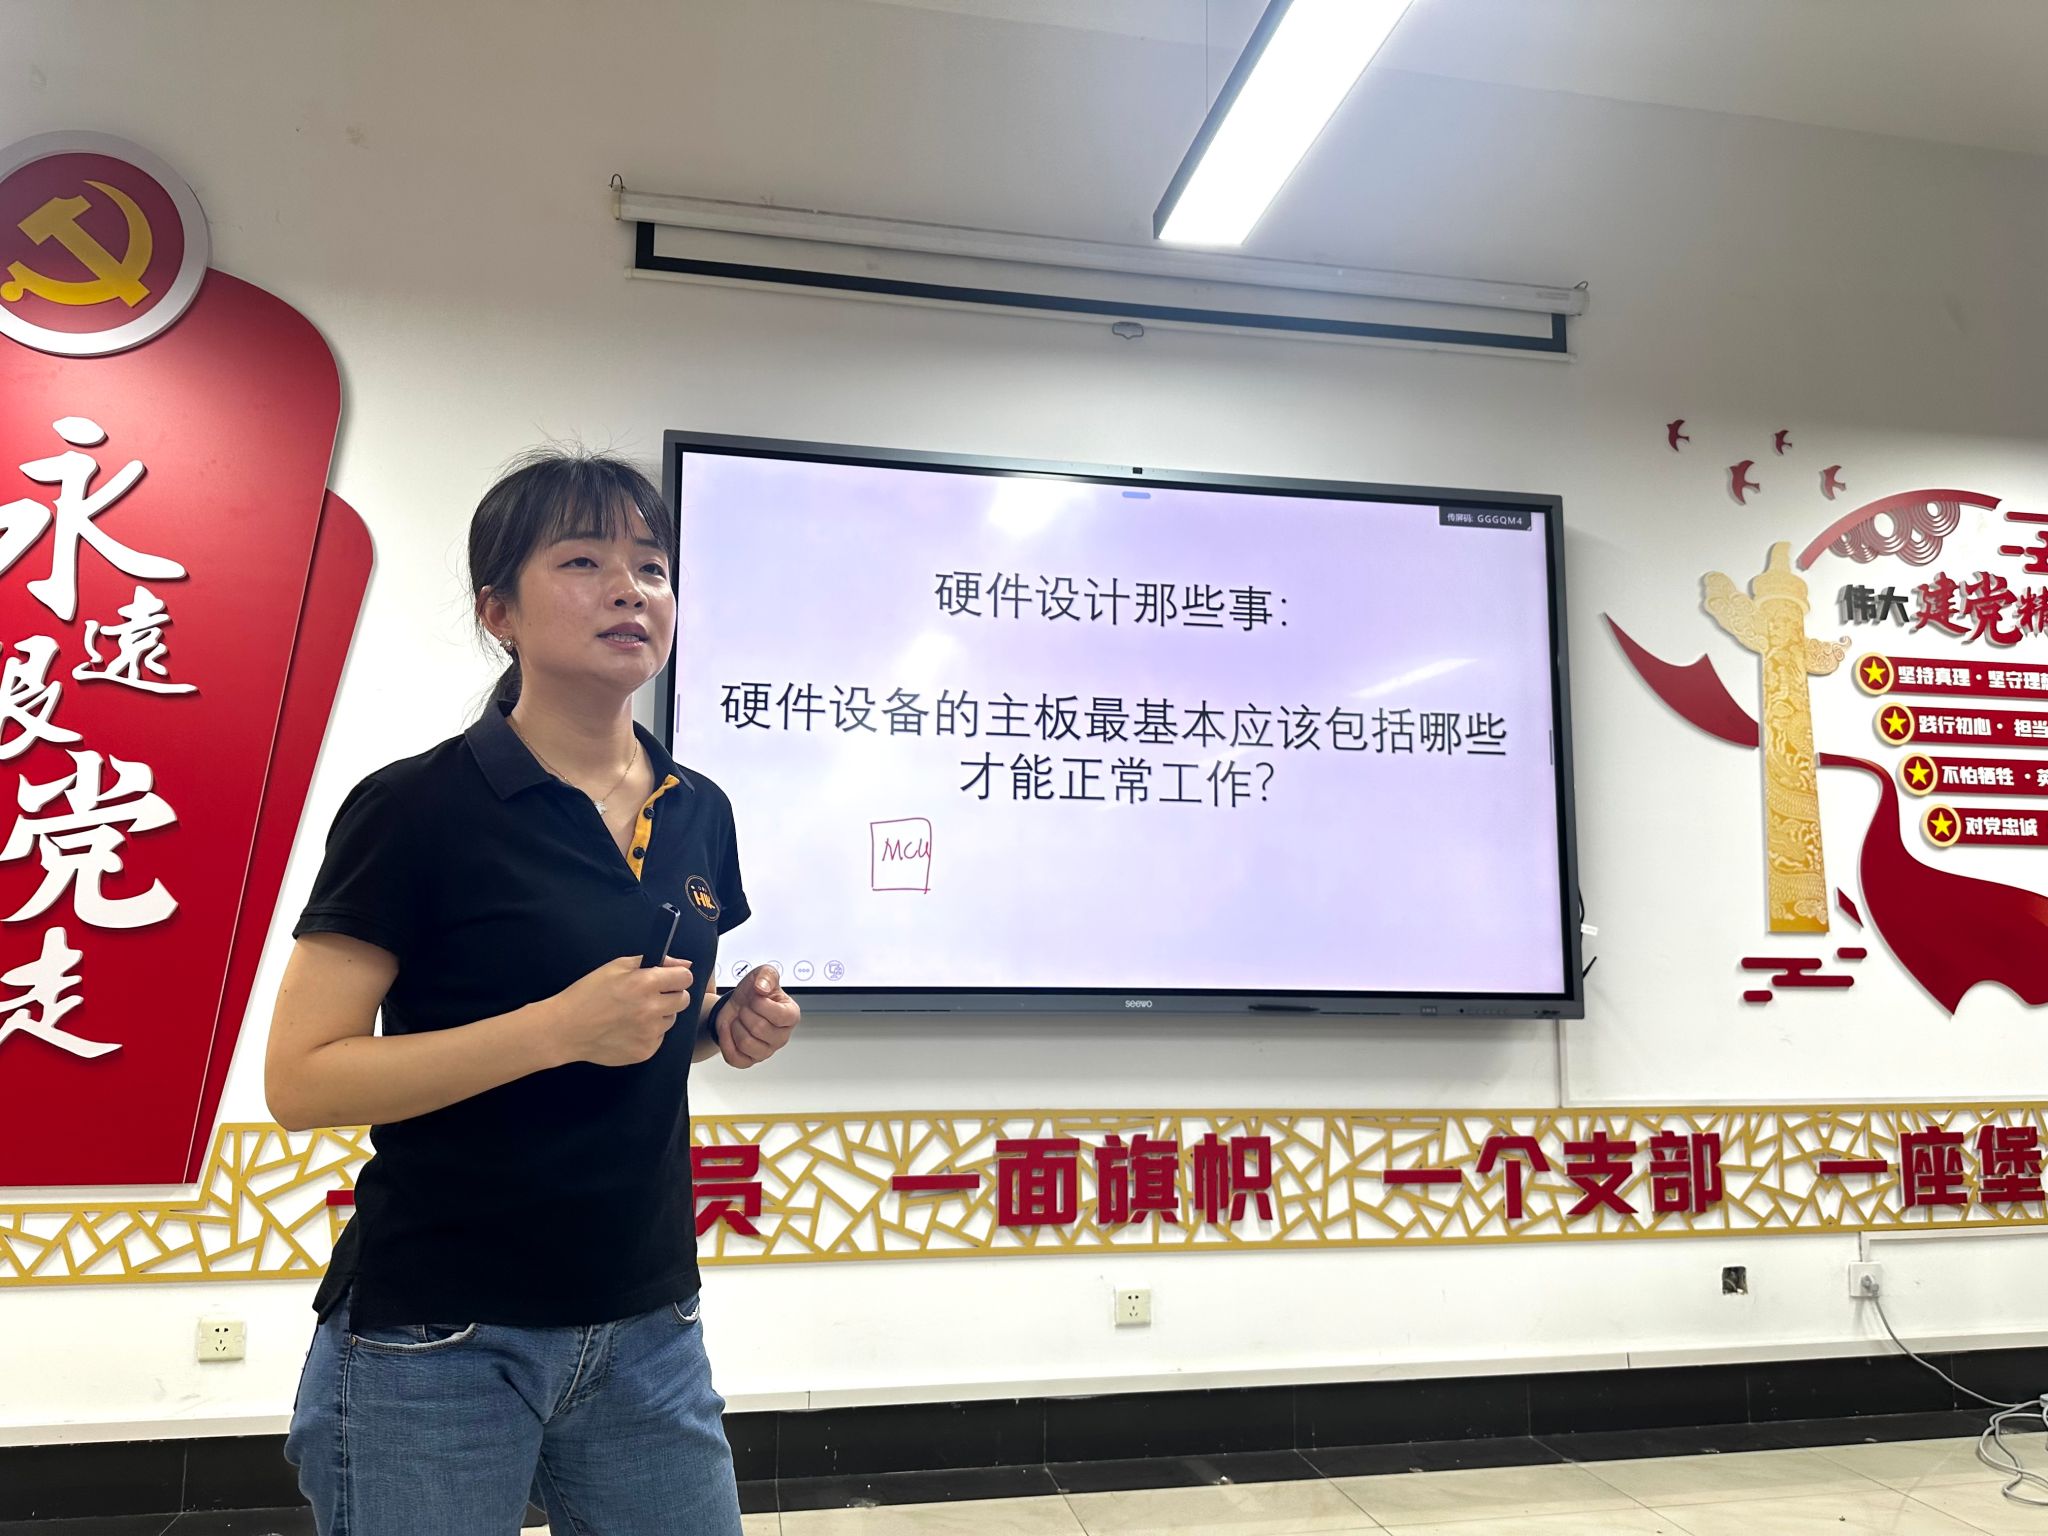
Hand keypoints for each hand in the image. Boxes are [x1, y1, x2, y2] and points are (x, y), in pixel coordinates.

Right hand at [548, 954, 694, 1066]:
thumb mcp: (616, 967)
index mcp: (645, 983)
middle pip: (683, 1000)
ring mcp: (649, 1033)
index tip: (668, 979)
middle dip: (670, 995)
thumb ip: (653, 962)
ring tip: (633, 1014)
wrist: (566, 1029)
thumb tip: (684, 963)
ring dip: (659, 1015)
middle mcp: (651, 1009)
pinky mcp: (645, 1051)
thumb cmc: (587, 995)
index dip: (677, 976)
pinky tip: (628, 1029)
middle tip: (648, 996)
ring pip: (670, 1020)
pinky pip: (659, 1038)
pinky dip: (648, 1033)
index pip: (686, 978)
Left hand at [713, 964, 799, 1068]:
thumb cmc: (754, 993)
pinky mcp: (749, 1060)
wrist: (738, 1005)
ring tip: (740, 1019)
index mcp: (791, 1016)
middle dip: (745, 1013)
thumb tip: (762, 987)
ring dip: (736, 1027)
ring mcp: (766, 1051)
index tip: (756, 997)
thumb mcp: (762, 974)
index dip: (761, 1004)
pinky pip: (734, 1058)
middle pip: (759, 1029)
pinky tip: (730, 1031)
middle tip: (746, 1008)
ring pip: (746, 1043)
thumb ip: (766, 975)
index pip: (779, 1016)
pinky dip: (726, 1042)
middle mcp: (782, 1036)